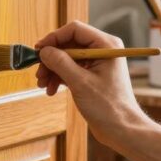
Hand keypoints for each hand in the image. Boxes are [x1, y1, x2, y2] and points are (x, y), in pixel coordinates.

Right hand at [35, 21, 149, 147]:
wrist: (121, 130)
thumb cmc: (109, 107)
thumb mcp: (80, 82)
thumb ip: (60, 63)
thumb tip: (44, 51)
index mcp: (106, 45)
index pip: (75, 30)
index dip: (54, 38)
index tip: (39, 50)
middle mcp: (102, 50)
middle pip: (69, 44)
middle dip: (52, 58)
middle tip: (39, 72)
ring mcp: (97, 63)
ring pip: (67, 58)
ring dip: (53, 70)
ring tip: (43, 85)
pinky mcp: (92, 76)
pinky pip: (70, 70)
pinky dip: (59, 78)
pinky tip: (51, 90)